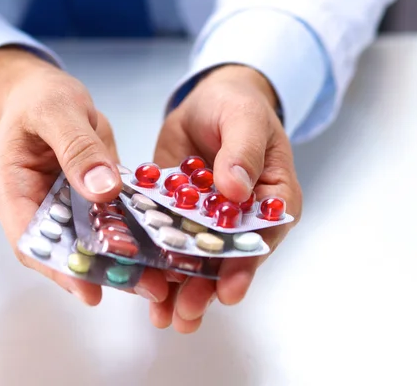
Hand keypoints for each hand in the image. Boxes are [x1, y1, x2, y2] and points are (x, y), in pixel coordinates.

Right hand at [0, 47, 167, 304]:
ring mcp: (63, 206)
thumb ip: (77, 147)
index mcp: (12, 190)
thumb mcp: (57, 111)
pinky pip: (107, 221)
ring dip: (122, 260)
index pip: (31, 240)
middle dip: (101, 272)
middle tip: (143, 287)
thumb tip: (102, 190)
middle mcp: (37, 206)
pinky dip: (130, 234)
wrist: (43, 91)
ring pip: (90, 242)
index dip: (58, 269)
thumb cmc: (39, 97)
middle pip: (64, 250)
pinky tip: (158, 245)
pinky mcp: (86, 200)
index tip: (89, 290)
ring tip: (157, 278)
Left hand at [152, 65, 302, 332]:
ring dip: (181, 287)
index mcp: (273, 199)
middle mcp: (242, 218)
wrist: (208, 100)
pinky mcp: (178, 214)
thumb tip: (235, 189)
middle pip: (229, 259)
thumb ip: (243, 151)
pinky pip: (168, 240)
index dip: (246, 266)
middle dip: (207, 287)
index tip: (229, 290)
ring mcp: (208, 219)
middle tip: (186, 313)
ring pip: (197, 258)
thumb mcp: (245, 119)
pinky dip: (157, 262)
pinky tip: (143, 283)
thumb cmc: (238, 106)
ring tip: (164, 315)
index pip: (263, 238)